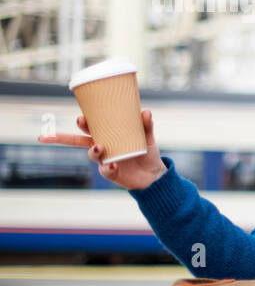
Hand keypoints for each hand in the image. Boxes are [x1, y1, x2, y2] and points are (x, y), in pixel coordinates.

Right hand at [38, 110, 167, 190]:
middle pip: (80, 141)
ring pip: (92, 155)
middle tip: (80, 122)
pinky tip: (112, 165)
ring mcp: (105, 160)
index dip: (83, 123)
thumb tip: (146, 112)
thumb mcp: (147, 137)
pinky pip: (105, 170)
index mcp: (107, 136)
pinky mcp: (111, 173)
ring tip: (99, 147)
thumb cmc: (146, 152)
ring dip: (93, 150)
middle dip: (69, 135)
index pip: (91, 128)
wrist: (153, 173)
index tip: (81, 117)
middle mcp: (103, 147)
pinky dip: (107, 168)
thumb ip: (146, 126)